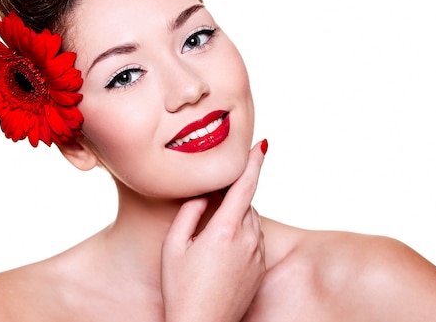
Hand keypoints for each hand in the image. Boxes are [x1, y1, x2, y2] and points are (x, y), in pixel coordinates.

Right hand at [161, 140, 266, 321]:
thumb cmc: (181, 289)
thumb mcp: (173, 246)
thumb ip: (188, 213)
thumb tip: (202, 196)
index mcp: (225, 230)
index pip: (245, 187)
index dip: (254, 163)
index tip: (261, 146)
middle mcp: (248, 240)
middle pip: (246, 204)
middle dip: (232, 197)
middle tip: (211, 203)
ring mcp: (257, 256)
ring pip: (251, 222)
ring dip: (236, 218)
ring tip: (212, 239)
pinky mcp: (260, 270)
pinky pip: (255, 240)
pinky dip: (242, 236)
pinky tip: (221, 255)